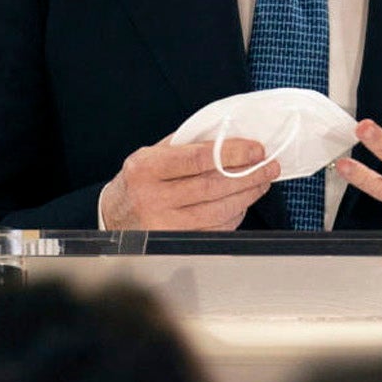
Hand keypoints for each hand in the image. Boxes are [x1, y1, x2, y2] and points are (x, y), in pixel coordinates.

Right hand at [99, 134, 277, 229]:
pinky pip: (216, 230)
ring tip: (261, 182)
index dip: (233, 153)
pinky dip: (235, 216)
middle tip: (269, 166)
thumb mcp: (151, 155)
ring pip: (219, 211)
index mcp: (146, 168)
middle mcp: (152, 198)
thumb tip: (230, 137)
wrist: (113, 218)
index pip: (199, 158)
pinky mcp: (176, 244)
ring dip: (247, 195)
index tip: (256, 149)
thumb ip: (185, 145)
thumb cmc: (138, 182)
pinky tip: (242, 203)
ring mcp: (163, 225)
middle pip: (213, 186)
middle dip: (248, 175)